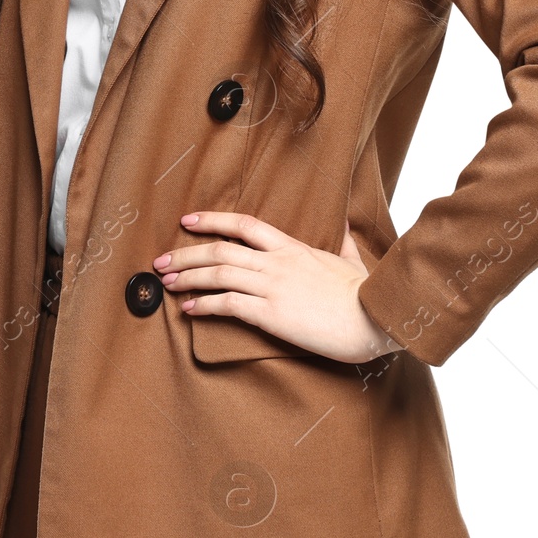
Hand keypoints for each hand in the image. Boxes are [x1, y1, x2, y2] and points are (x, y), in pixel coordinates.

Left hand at [153, 212, 404, 363]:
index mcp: (292, 247)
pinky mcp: (272, 313)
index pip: (244, 224)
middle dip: (186, 253)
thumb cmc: (368, 293)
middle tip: (160, 260)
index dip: (212, 220)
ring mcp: (272, 286)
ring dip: (187, 276)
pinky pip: (228, 304)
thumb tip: (346, 225)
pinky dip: (204, 304)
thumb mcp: (353, 259)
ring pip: (218, 274)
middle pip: (221, 249)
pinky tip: (188, 308)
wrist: (376, 317)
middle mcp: (277, 262)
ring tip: (166, 281)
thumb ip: (343, 242)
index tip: (187, 221)